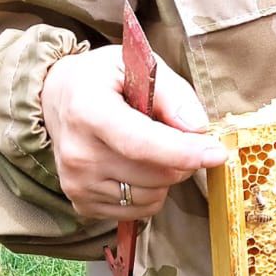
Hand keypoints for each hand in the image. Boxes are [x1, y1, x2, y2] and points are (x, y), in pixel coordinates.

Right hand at [41, 46, 226, 219]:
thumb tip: (197, 128)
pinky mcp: (82, 204)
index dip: (184, 152)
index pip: (141, 144)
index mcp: (89, 111)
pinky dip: (151, 192)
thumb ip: (172, 93)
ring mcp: (77, 183)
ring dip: (168, 176)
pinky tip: (138, 166)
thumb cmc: (103, 79)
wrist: (58, 98)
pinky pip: (139, 211)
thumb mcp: (137, 65)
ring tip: (151, 147)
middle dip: (183, 158)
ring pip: (153, 196)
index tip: (217, 153)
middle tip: (176, 133)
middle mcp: (78, 153)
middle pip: (156, 174)